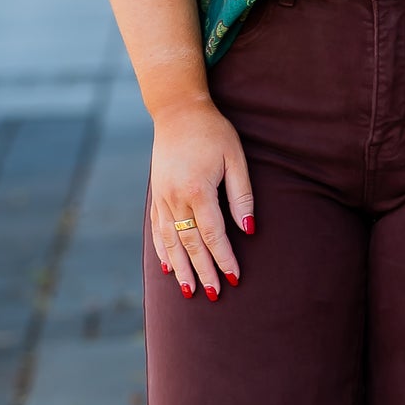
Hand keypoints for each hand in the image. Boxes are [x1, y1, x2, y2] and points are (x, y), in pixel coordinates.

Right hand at [147, 96, 253, 300]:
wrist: (177, 111)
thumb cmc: (213, 132)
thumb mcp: (235, 157)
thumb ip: (241, 194)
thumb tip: (249, 229)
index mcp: (198, 190)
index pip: (213, 234)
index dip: (224, 258)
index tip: (234, 277)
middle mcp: (175, 198)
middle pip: (190, 244)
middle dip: (203, 271)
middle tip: (213, 294)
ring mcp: (162, 198)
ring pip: (170, 242)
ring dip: (181, 268)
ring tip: (189, 291)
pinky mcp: (156, 195)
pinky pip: (158, 229)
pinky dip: (162, 250)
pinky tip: (168, 267)